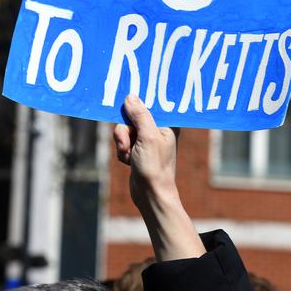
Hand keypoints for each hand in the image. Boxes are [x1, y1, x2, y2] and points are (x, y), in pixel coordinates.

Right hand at [114, 94, 177, 208]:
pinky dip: (122, 152)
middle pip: (131, 117)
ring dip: (123, 144)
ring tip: (130, 157)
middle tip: (129, 144)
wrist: (150, 194)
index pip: (149, 105)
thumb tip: (131, 96)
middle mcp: (158, 130)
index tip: (129, 110)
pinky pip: (122, 142)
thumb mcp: (147, 137)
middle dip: (125, 132)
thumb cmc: (154, 167)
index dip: (136, 106)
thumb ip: (140, 115)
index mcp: (167, 124)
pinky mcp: (138, 150)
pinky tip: (129, 162)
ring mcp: (147, 140)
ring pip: (124, 130)